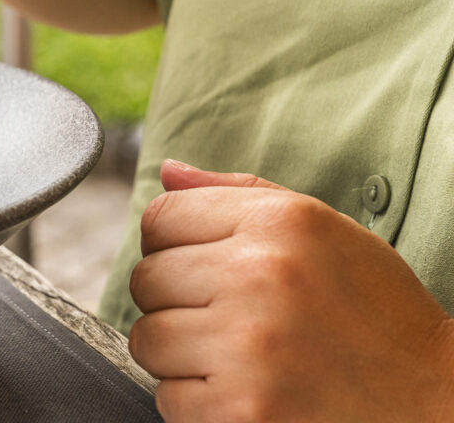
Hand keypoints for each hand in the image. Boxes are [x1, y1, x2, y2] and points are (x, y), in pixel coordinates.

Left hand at [129, 159, 453, 420]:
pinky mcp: (240, 411)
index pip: (159, 217)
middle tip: (230, 318)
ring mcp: (247, 347)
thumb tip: (166, 171)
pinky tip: (247, 392)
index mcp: (278, 222)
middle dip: (175, 301)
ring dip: (181, 354)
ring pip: (147, 340)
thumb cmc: (376, 314)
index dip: (173, 245)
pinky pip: (167, 397)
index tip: (204, 268)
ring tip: (239, 357)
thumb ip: (237, 192)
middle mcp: (259, 276)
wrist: (435, 404)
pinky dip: (196, 402)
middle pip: (145, 279)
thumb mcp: (325, 231)